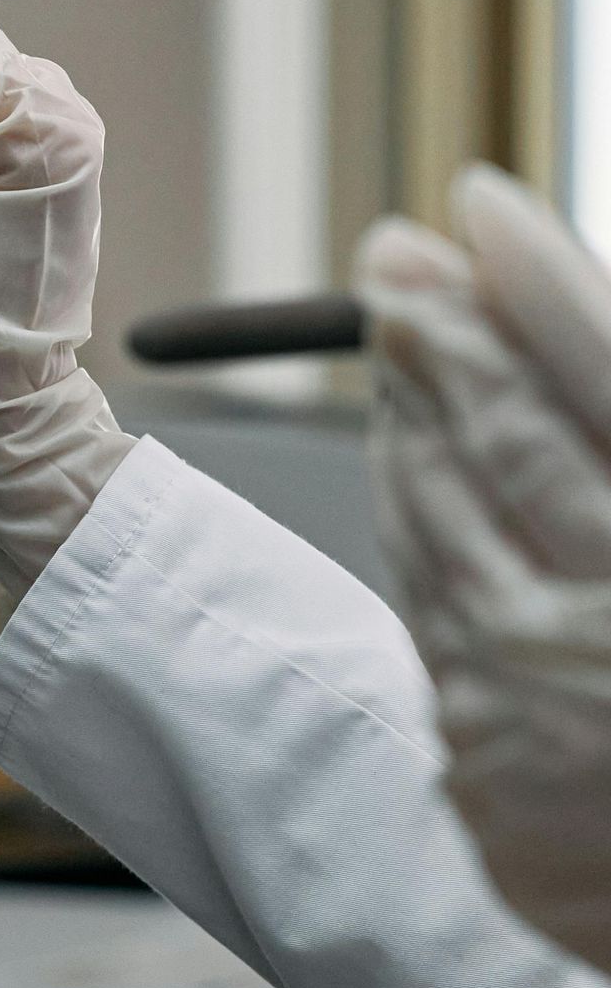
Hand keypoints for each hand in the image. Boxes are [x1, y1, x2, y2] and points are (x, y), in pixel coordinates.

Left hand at [359, 166, 610, 974]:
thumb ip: (610, 424)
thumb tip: (545, 310)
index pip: (596, 373)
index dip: (532, 275)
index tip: (476, 203)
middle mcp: (605, 635)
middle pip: (499, 432)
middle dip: (440, 325)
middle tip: (398, 251)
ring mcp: (533, 715)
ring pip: (433, 514)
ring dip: (409, 413)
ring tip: (399, 330)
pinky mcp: (483, 784)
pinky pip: (431, 613)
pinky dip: (418, 528)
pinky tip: (413, 467)